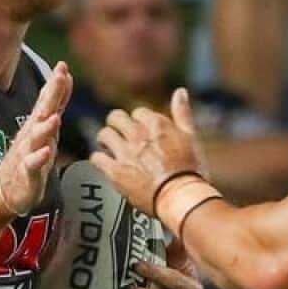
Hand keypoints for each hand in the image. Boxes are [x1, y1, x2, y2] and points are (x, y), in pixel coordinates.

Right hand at [0, 62, 72, 221]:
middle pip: (42, 111)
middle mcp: (31, 133)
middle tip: (59, 76)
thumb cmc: (30, 154)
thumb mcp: (47, 127)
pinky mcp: (25, 171)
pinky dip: (39, 157)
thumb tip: (66, 78)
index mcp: (38, 123)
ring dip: (45, 126)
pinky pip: (32, 163)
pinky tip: (46, 151)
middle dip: (51, 94)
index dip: (55, 83)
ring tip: (55, 117)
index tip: (62, 65)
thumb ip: (57, 103)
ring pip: (36, 137)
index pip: (47, 99)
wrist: (6, 188)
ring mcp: (27, 151)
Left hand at [91, 87, 206, 213]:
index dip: (139, 121)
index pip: (139, 112)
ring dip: (105, 140)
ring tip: (109, 148)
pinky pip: (96, 158)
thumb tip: (180, 91)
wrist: (181, 197)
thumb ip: (182, 113)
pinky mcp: (115, 172)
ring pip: (104, 135)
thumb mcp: (190, 137)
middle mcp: (138, 135)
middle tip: (119, 134)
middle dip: (116, 125)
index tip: (141, 130)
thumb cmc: (190, 170)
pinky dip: (99, 160)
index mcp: (156, 124)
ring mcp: (125, 153)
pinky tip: (104, 163)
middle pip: (115, 118)